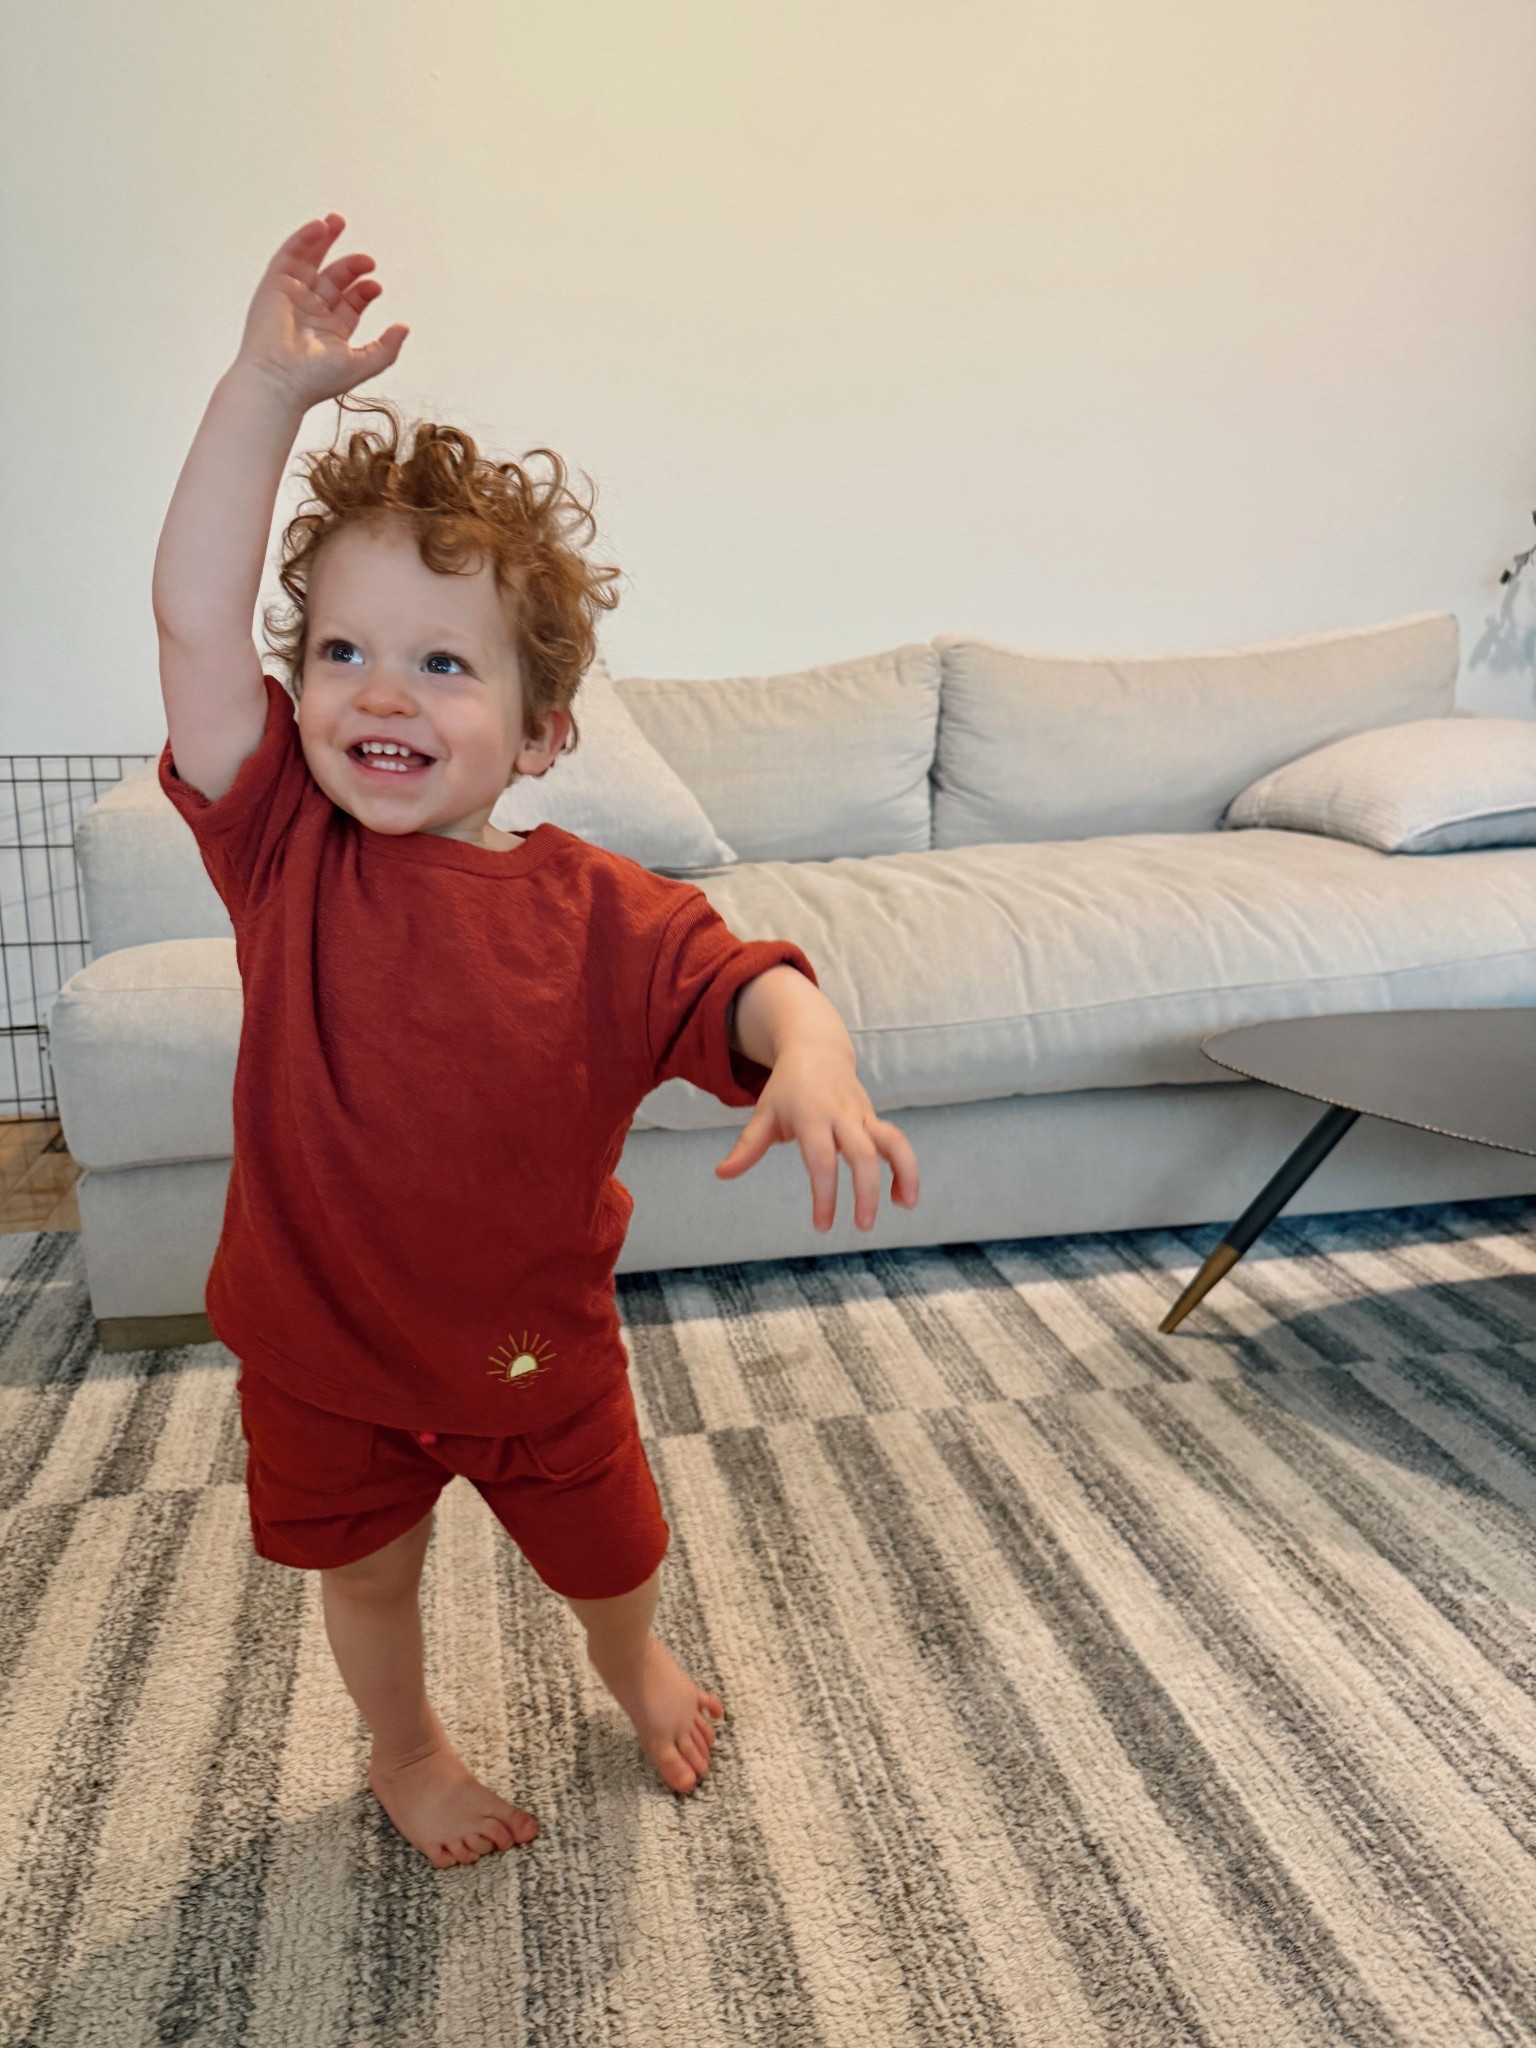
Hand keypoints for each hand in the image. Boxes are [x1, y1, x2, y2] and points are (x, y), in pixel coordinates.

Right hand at [233, 213, 407, 410]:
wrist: (279, 381)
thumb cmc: (314, 380)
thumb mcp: (362, 365)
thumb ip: (387, 348)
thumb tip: (404, 328)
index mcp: (330, 331)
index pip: (351, 302)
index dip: (364, 291)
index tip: (376, 285)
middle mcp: (311, 312)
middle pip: (333, 278)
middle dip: (350, 265)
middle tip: (368, 260)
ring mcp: (291, 297)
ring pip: (309, 261)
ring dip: (323, 240)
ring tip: (337, 221)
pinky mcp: (273, 285)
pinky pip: (289, 256)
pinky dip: (303, 239)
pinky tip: (319, 227)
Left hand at [714, 1045, 919, 1231]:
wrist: (816, 1048)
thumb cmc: (787, 1088)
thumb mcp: (764, 1113)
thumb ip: (747, 1147)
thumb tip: (721, 1174)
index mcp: (810, 1115)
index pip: (821, 1160)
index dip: (824, 1195)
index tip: (822, 1226)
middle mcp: (841, 1115)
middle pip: (861, 1153)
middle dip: (866, 1191)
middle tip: (862, 1226)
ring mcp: (861, 1115)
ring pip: (892, 1141)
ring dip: (904, 1172)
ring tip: (906, 1205)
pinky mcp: (873, 1118)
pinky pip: (895, 1142)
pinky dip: (904, 1167)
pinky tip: (902, 1195)